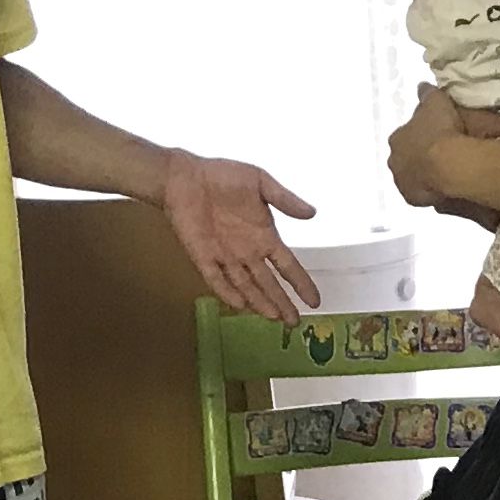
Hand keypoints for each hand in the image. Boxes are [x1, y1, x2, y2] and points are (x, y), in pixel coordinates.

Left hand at [159, 151, 321, 321]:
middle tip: (294, 322)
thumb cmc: (223, 176)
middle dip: (282, 302)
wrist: (185, 176)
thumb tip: (312, 213)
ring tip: (274, 318)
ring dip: (259, 302)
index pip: (287, 265)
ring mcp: (225, 256)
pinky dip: (228, 292)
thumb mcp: (260, 182)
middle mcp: (247, 251)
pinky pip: (216, 279)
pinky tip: (240, 304)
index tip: (314, 301)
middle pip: (268, 283)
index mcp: (263, 235)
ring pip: (246, 286)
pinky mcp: (202, 257)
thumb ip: (284, 200)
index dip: (300, 283)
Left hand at [388, 84, 462, 209]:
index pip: (405, 135)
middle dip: (417, 156)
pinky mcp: (413, 199)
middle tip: (437, 154)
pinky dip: (429, 190)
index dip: (418, 135)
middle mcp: (394, 161)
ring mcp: (402, 182)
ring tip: (442, 171)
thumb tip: (422, 86)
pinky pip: (421, 193)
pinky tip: (442, 186)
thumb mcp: (436, 102)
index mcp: (396, 138)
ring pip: (411, 176)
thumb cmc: (440, 130)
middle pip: (405, 157)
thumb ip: (427, 94)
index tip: (432, 134)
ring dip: (422, 174)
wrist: (449, 164)